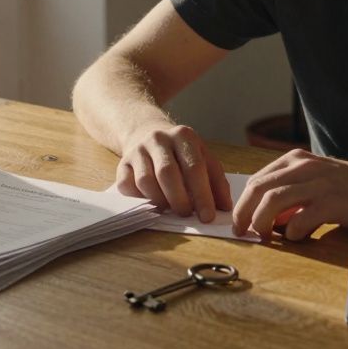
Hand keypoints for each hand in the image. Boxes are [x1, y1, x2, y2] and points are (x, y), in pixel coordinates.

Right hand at [116, 123, 231, 221]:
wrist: (147, 132)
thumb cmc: (180, 152)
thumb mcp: (202, 157)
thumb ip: (216, 181)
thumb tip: (225, 207)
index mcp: (183, 136)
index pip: (194, 167)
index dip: (202, 195)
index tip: (208, 217)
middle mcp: (159, 139)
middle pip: (167, 173)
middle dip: (179, 200)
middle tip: (186, 215)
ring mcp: (138, 150)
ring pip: (146, 181)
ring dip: (160, 201)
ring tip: (170, 209)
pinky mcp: (122, 163)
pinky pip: (127, 185)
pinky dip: (139, 199)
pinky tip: (151, 202)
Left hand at [232, 149, 347, 240]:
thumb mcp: (317, 180)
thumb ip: (291, 194)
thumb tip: (265, 219)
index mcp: (296, 160)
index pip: (257, 180)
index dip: (242, 203)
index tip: (238, 221)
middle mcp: (305, 167)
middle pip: (259, 188)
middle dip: (243, 213)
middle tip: (241, 232)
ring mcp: (320, 183)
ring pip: (274, 200)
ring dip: (261, 222)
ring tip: (261, 237)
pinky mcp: (334, 202)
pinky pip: (301, 218)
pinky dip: (292, 231)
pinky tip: (297, 236)